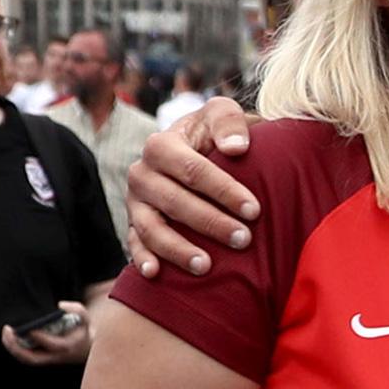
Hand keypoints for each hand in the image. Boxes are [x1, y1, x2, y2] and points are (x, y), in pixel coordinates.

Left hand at [1, 300, 93, 365]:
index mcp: (67, 347)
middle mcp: (55, 356)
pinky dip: (15, 348)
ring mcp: (46, 359)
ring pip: (26, 359)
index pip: (53, 345)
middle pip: (33, 358)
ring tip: (6, 333)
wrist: (84, 347)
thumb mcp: (84, 318)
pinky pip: (25, 356)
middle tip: (7, 331)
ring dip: (13, 348)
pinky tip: (10, 336)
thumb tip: (60, 306)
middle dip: (17, 347)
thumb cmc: (81, 330)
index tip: (31, 328)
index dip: (41, 337)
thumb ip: (76, 309)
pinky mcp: (40, 358)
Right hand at [125, 97, 257, 277]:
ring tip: (206, 266)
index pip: (193, 169)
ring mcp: (135, 202)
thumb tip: (237, 148)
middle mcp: (142, 173)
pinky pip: (134, 243)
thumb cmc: (214, 133)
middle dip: (210, 223)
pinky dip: (142, 258)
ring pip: (152, 228)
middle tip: (243, 239)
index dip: (224, 190)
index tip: (254, 210)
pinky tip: (155, 274)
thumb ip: (228, 122)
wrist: (194, 148)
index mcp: (161, 145)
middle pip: (175, 202)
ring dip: (178, 249)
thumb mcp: (221, 114)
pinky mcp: (133, 223)